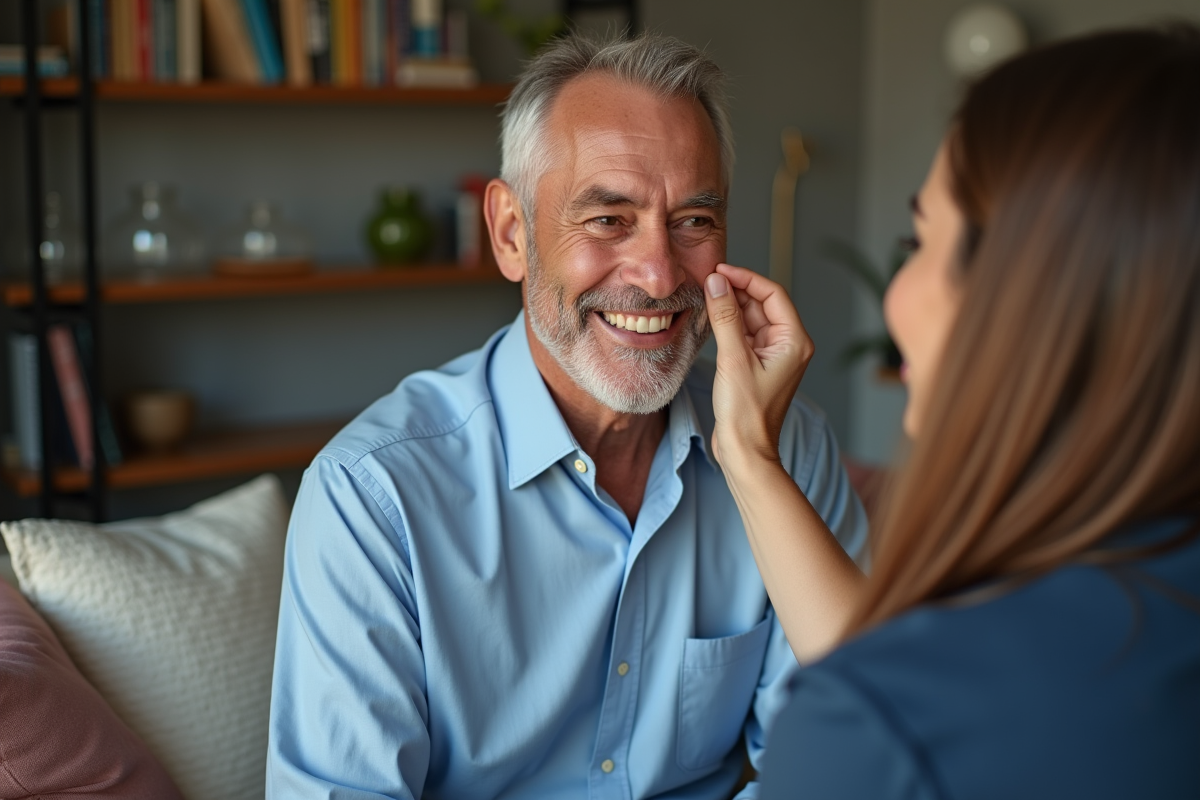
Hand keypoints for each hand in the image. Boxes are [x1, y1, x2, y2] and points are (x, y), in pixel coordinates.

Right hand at [704, 263, 813, 467]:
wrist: (745, 450)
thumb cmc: (746, 412)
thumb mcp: (734, 359)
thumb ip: (725, 317)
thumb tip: (717, 282)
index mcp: (794, 341)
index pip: (773, 294)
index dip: (746, 278)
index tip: (720, 270)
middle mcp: (788, 345)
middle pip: (762, 304)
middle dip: (736, 290)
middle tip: (707, 280)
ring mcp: (772, 356)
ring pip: (751, 319)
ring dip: (730, 307)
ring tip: (705, 296)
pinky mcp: (757, 365)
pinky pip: (744, 335)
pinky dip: (728, 325)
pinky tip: (711, 318)